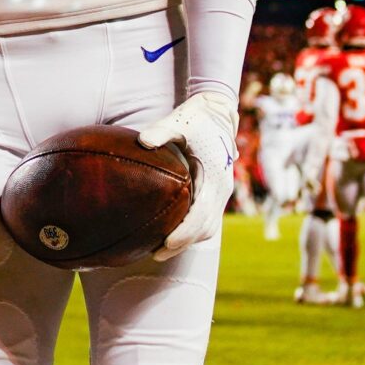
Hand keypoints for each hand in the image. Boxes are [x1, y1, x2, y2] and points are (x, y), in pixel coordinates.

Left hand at [137, 91, 237, 261]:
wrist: (219, 111)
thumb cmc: (196, 117)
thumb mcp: (179, 120)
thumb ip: (161, 131)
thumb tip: (142, 141)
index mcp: (214, 176)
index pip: (200, 216)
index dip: (183, 234)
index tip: (164, 245)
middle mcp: (222, 187)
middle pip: (205, 229)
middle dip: (183, 244)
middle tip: (156, 253)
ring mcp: (222, 190)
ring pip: (209, 227)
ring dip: (189, 240)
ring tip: (162, 248)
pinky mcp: (217, 190)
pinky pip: (209, 218)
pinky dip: (194, 230)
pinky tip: (174, 231)